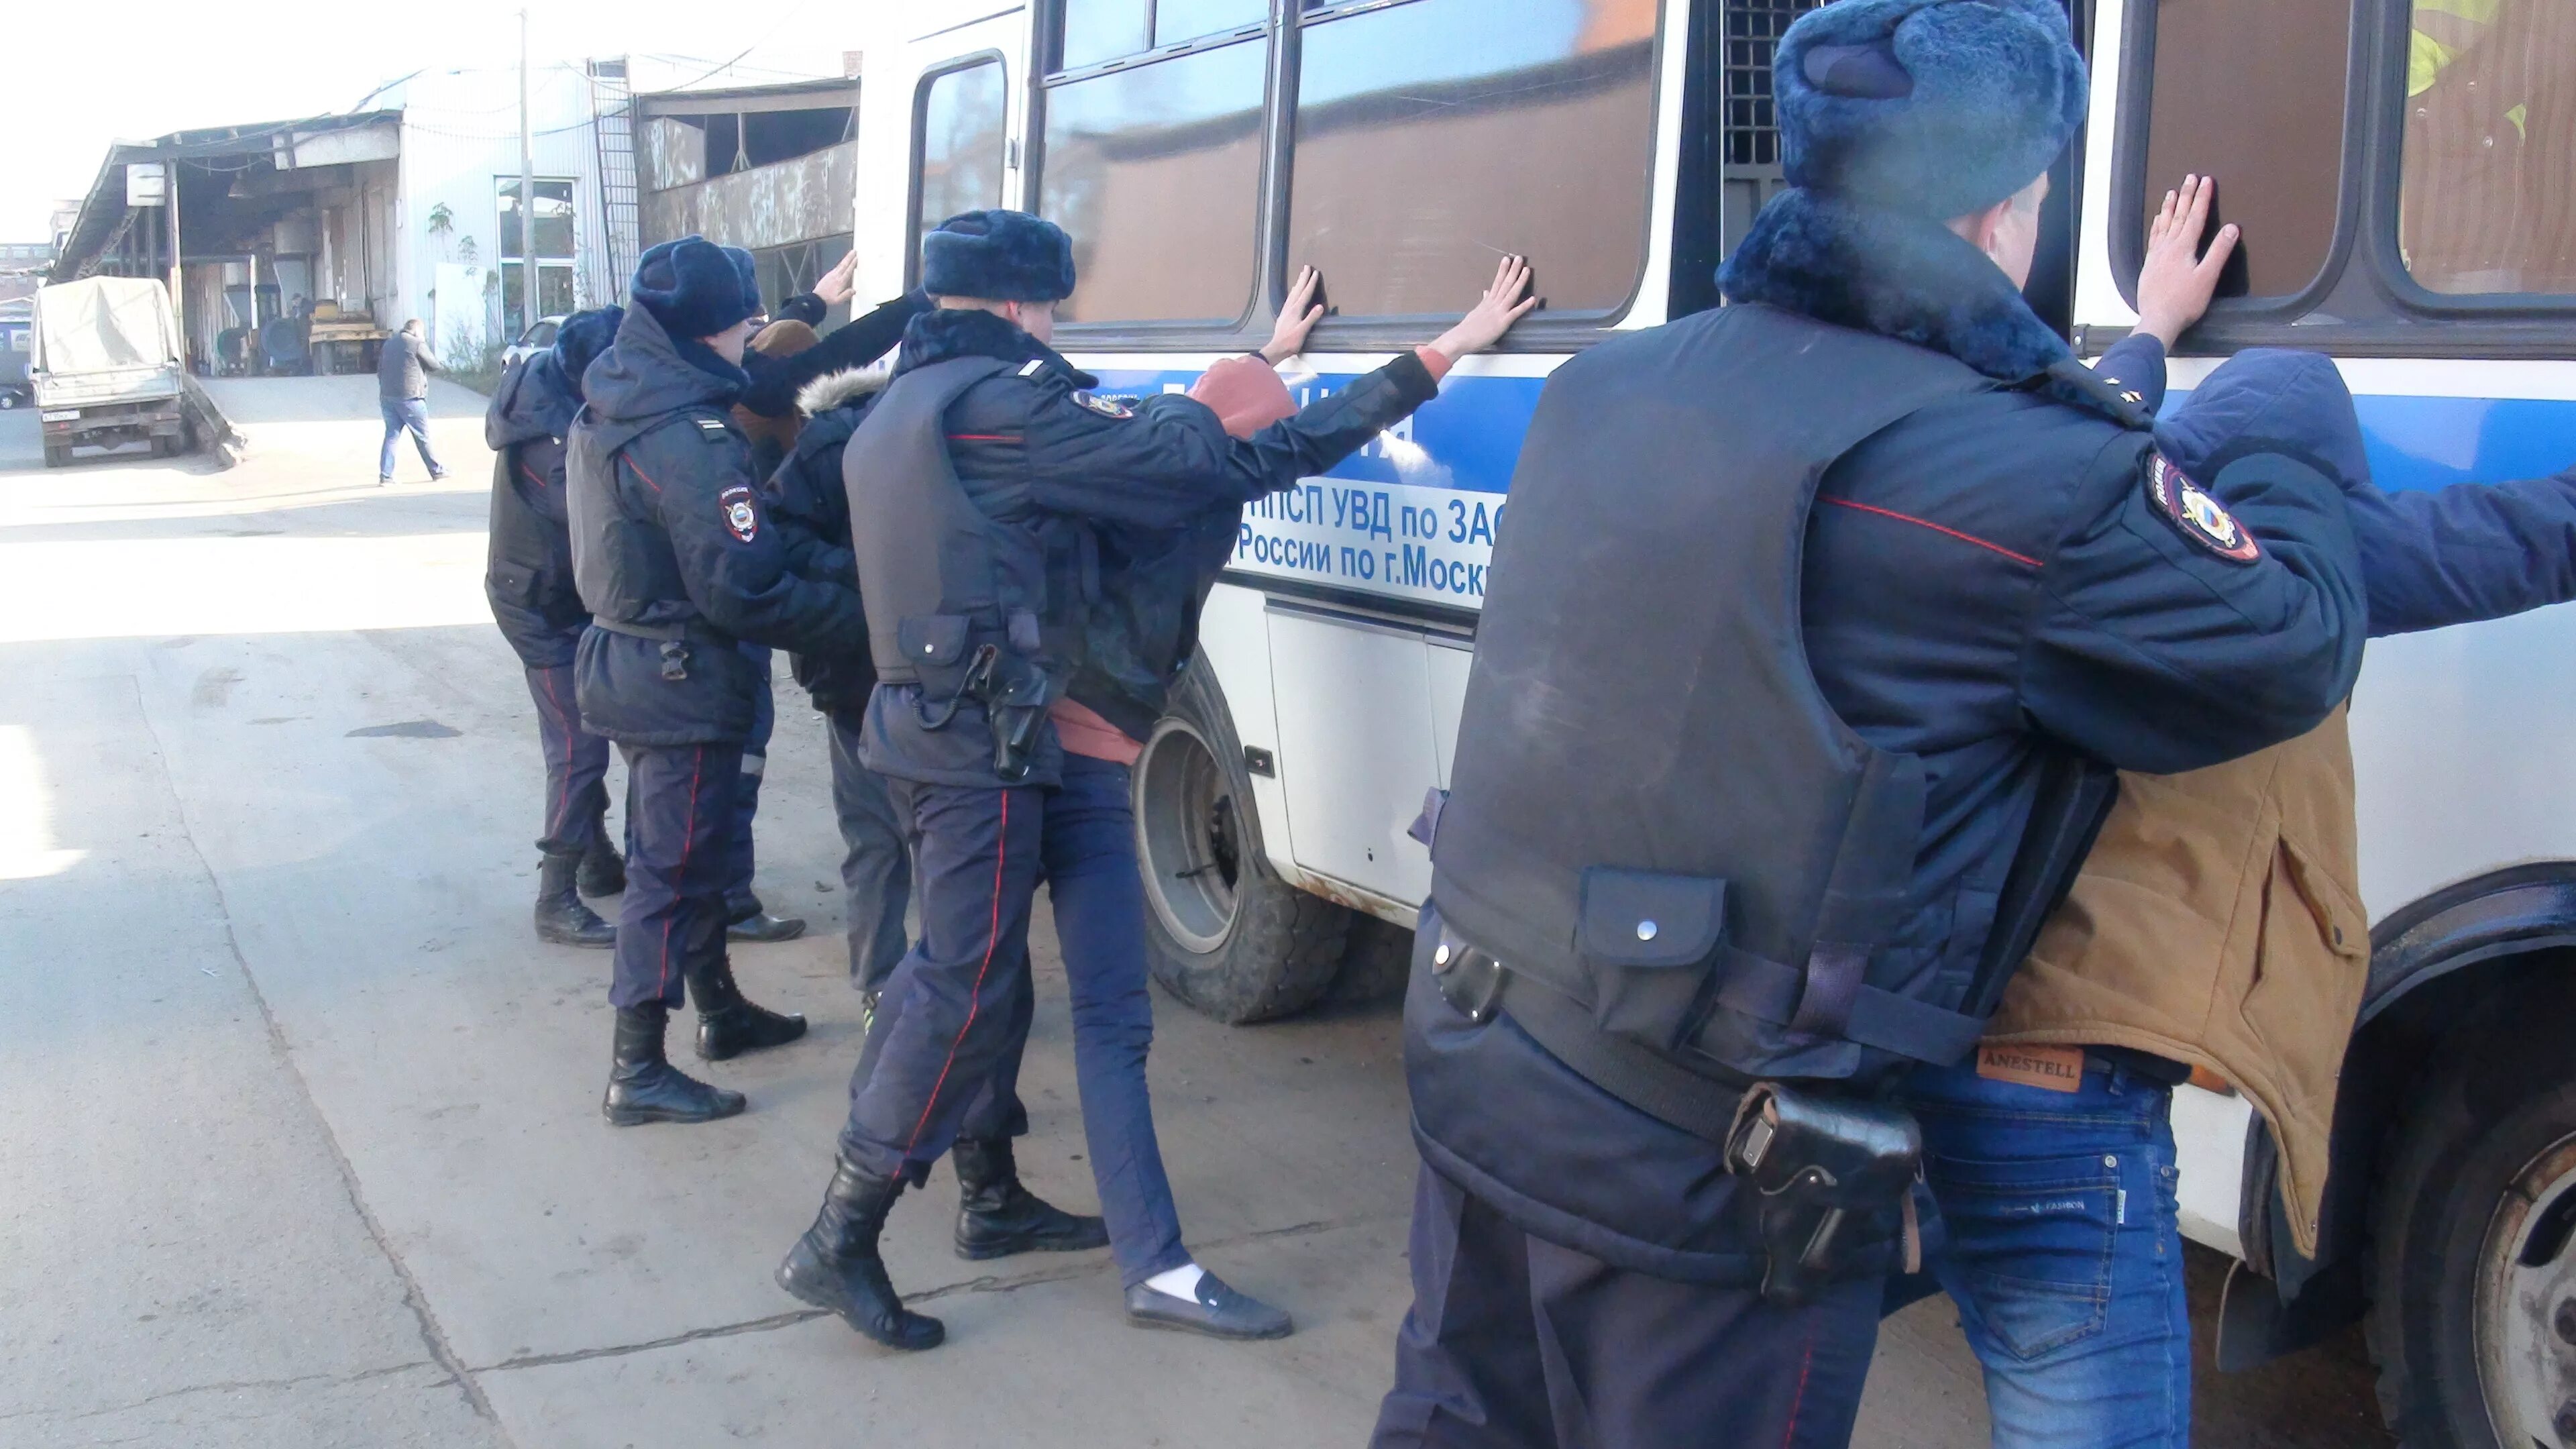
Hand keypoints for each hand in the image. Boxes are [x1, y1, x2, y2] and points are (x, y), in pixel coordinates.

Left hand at [813, 251, 858, 308]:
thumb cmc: (828, 299)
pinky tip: (842, 263)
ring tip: (850, 254)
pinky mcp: (828, 275)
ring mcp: (831, 275)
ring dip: (845, 259)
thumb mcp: (839, 300)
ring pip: (840, 265)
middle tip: (854, 251)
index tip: (856, 258)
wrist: (816, 298)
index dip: (852, 264)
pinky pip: (836, 267)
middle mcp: (836, 277)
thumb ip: (846, 294)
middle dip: (849, 257)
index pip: (848, 271)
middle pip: (844, 265)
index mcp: (840, 282)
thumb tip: (854, 290)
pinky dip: (840, 263)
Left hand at [1262, 265, 1325, 363]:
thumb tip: (1320, 307)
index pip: (1305, 293)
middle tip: (1306, 266)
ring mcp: (1286, 311)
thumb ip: (1311, 318)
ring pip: (1293, 293)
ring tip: (1301, 275)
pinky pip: (1289, 298)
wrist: (1277, 348)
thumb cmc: (1290, 342)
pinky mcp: (1284, 315)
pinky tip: (1293, 292)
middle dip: (1303, 278)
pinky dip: (1293, 292)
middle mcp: (1290, 307)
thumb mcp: (1303, 331)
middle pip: (1298, 289)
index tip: (1315, 272)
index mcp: (1296, 310)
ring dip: (1298, 283)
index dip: (1311, 282)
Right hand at [1428, 255, 1539, 364]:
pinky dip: (1524, 306)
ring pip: (1511, 294)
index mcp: (1487, 301)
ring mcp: (1498, 312)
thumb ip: (1483, 301)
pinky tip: (1532, 299)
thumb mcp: (1475, 312)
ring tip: (1526, 270)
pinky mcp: (1502, 322)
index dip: (1502, 270)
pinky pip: (1515, 313)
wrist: (1460, 338)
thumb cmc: (1467, 328)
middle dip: (1513, 270)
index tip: (1506, 259)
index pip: (1497, 282)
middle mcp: (1493, 304)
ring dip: (1519, 281)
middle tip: (1519, 258)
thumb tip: (1485, 292)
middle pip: (1505, 283)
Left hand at [2134, 174, 2236, 348]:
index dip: (2202, 197)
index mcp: (2184, 247)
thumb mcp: (2207, 277)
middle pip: (2179, 216)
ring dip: (2170, 207)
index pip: (2196, 216)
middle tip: (2190, 177)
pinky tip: (2157, 220)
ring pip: (2164, 224)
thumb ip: (2219, 252)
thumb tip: (2232, 228)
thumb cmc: (2185, 302)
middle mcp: (2168, 247)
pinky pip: (2154, 238)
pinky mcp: (2149, 265)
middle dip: (2186, 195)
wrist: (2158, 320)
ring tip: (2172, 191)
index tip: (2206, 180)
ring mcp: (2157, 255)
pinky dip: (2157, 226)